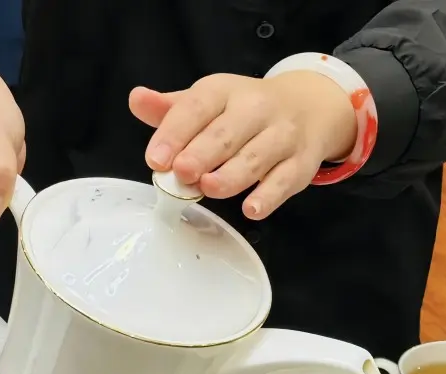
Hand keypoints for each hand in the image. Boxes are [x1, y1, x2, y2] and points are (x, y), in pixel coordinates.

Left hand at [129, 71, 355, 219]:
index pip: (197, 107)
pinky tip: (252, 209)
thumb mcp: (209, 102)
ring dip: (231, 175)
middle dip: (202, 153)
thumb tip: (136, 100)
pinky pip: (285, 180)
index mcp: (225, 91)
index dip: (175, 132)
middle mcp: (256, 109)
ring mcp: (282, 136)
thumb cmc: (245, 112)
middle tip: (182, 173)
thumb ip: (171, 109)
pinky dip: (269, 196)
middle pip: (227, 132)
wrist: (309, 108)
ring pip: (256, 157)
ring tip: (209, 188)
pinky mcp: (300, 164)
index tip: (156, 158)